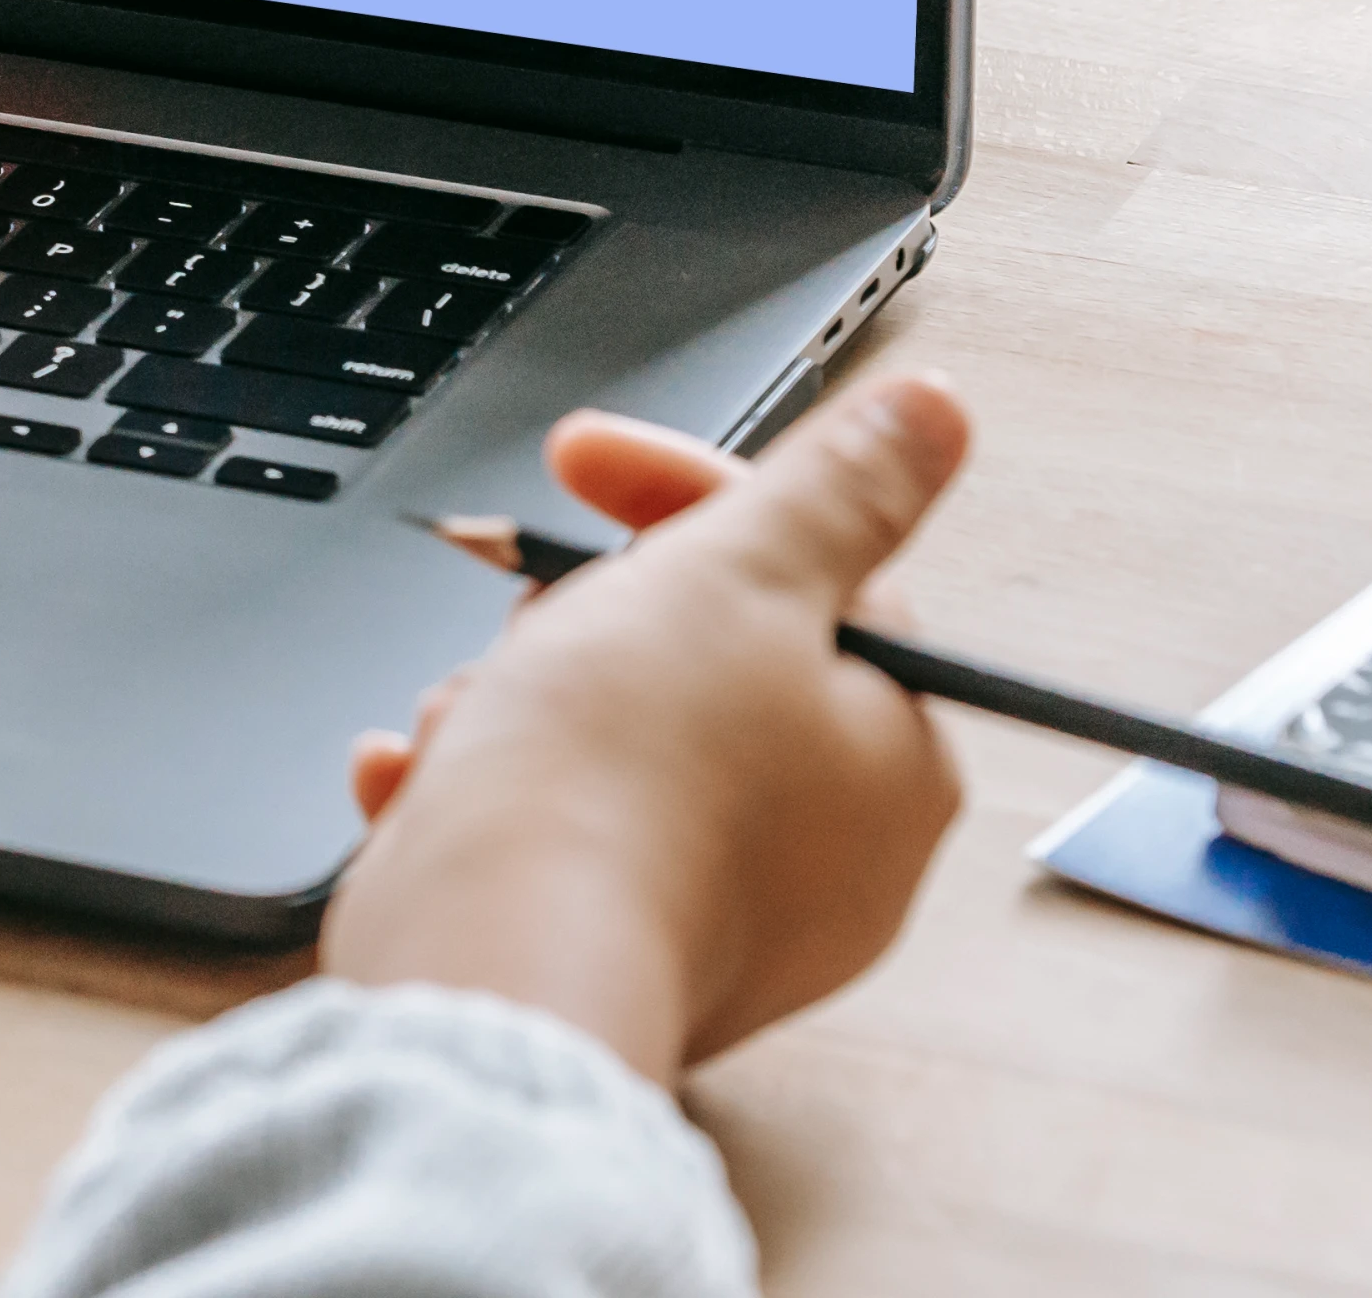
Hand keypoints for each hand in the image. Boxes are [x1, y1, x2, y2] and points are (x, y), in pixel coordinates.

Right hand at [318, 369, 970, 1081]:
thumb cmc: (618, 775)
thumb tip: (935, 413)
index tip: (579, 464)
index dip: (682, 500)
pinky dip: (481, 797)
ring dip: (518, 704)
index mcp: (889, 752)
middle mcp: (832, 853)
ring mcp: (725, 917)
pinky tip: (436, 784)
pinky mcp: (618, 956)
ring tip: (477, 723)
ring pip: (609, 745)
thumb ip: (841, 488)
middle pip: (700, 659)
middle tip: (531, 619)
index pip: (806, 574)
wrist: (495, 959)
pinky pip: (549, 838)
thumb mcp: (739, 573)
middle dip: (586, 618)